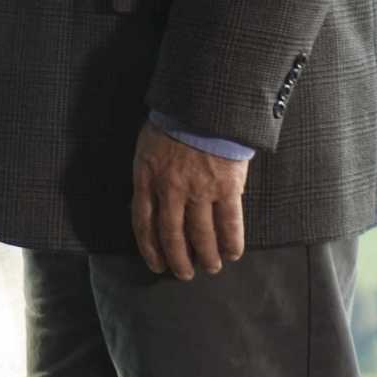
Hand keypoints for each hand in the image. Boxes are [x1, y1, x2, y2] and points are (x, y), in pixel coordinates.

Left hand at [130, 122, 246, 279]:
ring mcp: (199, 189)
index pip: (143, 223)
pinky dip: (231, 242)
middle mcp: (170, 189)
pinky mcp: (226, 187)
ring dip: (207, 256)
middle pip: (172, 235)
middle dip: (179, 260)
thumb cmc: (173, 120)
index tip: (157, 265)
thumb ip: (149, 175)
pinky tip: (233, 253)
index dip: (150, 248)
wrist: (203, 103)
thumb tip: (153, 202)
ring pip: (201, 234)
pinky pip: (229, 223)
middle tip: (185, 274)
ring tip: (211, 267)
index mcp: (147, 178)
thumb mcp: (148, 146)